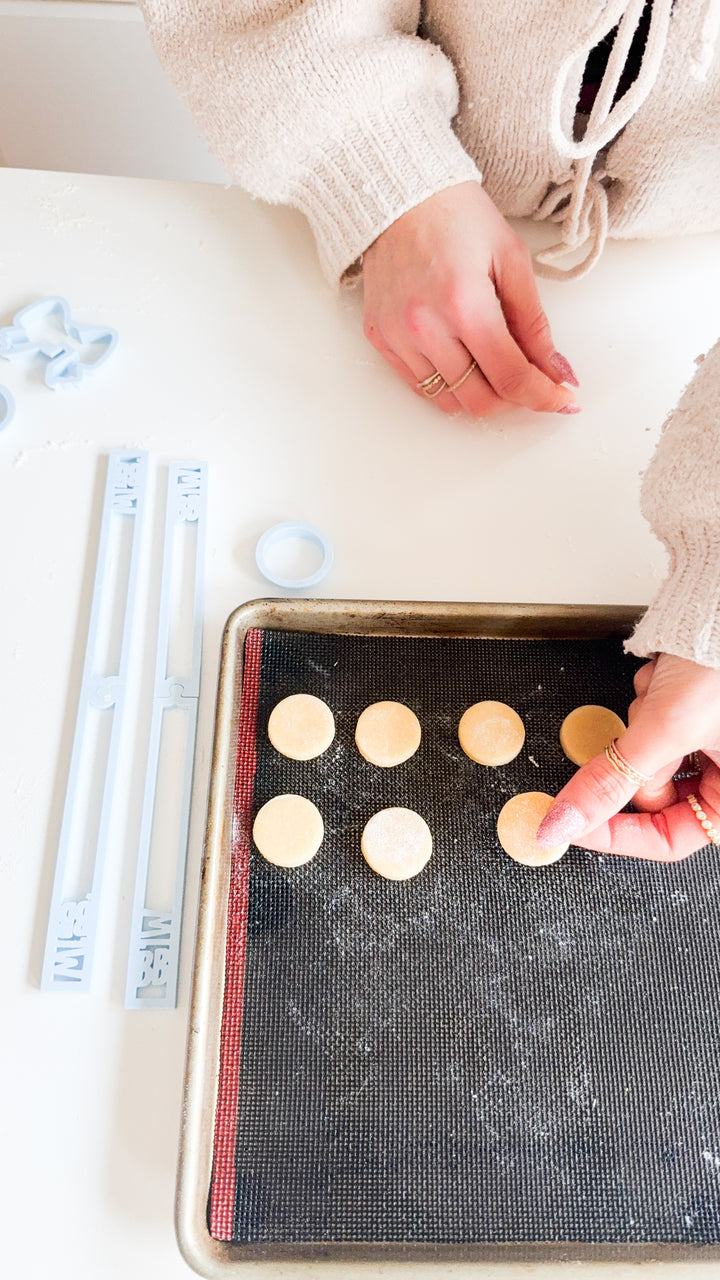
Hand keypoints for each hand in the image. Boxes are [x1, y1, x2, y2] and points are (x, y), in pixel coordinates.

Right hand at [361, 182, 579, 417]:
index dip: (543, 396)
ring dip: (479, 394)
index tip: (562, 399)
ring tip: (493, 366)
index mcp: (465, 303)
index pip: (511, 376)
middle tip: (528, 380)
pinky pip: (418, 385)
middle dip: (512, 399)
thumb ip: (534, 323)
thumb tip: (555, 371)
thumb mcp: (512, 260)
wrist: (401, 195)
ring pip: (447, 401)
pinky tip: (462, 360)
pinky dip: (447, 384)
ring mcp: (397, 337)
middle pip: (479, 400)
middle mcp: (425, 327)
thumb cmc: (458, 216)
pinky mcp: (379, 338)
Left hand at [535, 653, 719, 861]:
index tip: (571, 822)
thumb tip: (564, 823)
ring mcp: (712, 741)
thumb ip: (609, 783)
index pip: (670, 840)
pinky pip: (650, 721)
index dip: (616, 834)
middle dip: (638, 757)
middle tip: (638, 734)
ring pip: (646, 755)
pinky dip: (649, 699)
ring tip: (665, 692)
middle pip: (655, 794)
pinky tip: (666, 677)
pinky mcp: (693, 710)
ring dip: (643, 722)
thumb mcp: (664, 730)